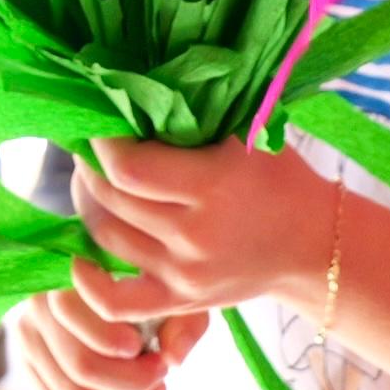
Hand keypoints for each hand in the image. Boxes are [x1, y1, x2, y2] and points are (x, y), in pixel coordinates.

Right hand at [9, 287, 204, 389]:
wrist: (116, 279)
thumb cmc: (150, 282)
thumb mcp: (173, 292)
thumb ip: (182, 321)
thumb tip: (173, 358)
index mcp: (64, 270)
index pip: (74, 313)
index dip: (112, 340)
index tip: (143, 344)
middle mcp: (36, 302)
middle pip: (81, 366)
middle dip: (131, 381)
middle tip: (161, 373)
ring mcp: (27, 337)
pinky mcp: (31, 365)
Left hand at [69, 138, 336, 313]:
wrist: (311, 245)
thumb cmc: (278, 177)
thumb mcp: (250, 132)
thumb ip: (198, 112)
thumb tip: (137, 87)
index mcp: (212, 186)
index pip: (129, 169)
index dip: (102, 143)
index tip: (100, 121)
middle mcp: (194, 235)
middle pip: (112, 201)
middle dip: (91, 168)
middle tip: (89, 145)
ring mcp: (184, 274)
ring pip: (108, 240)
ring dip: (90, 206)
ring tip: (92, 180)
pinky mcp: (180, 301)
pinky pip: (117, 302)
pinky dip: (89, 284)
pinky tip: (78, 260)